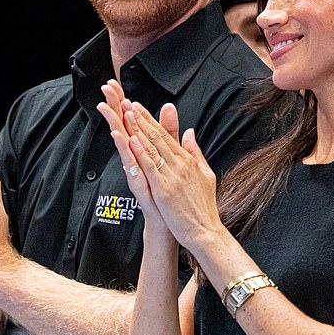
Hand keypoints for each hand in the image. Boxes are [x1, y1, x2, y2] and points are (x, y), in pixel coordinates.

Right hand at [97, 80, 172, 231]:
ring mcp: (135, 170)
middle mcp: (136, 158)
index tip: (115, 84)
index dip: (124, 102)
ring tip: (106, 104)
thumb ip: (169, 131)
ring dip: (114, 123)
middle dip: (115, 106)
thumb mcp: (170, 154)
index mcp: (144, 150)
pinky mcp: (137, 182)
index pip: (132, 120)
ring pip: (123, 141)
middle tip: (106, 87)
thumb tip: (170, 107)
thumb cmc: (167, 192)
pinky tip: (118, 134)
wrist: (168, 221)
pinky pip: (130, 163)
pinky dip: (124, 149)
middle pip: (123, 126)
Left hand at [119, 100, 221, 252]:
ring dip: (139, 129)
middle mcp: (181, 165)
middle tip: (128, 102)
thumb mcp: (205, 174)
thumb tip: (189, 132)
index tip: (138, 107)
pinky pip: (150, 168)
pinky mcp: (164, 190)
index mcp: (188, 161)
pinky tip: (132, 140)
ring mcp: (172, 177)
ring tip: (127, 113)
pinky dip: (141, 152)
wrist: (206, 231)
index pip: (167, 135)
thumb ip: (195, 152)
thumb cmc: (204, 207)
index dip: (151, 120)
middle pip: (158, 137)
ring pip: (152, 148)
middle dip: (142, 118)